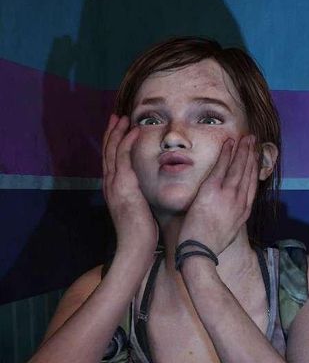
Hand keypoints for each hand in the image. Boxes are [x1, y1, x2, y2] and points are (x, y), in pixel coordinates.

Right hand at [102, 115, 156, 256]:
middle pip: (107, 152)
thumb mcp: (139, 210)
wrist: (135, 246)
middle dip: (111, 133)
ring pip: (112, 151)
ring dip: (118, 132)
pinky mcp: (123, 186)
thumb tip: (146, 191)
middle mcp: (110, 184)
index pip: (112, 161)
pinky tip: (134, 131)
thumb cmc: (141, 233)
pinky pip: (123, 158)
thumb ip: (139, 197)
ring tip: (123, 118)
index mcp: (114, 189)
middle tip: (116, 116)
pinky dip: (127, 142)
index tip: (120, 130)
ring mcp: (114, 184)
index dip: (114, 143)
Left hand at [178, 136, 257, 254]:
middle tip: (254, 141)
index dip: (254, 169)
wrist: (200, 252)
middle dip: (252, 155)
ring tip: (246, 138)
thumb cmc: (209, 245)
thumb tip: (231, 212)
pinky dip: (227, 154)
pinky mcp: (213, 191)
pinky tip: (230, 143)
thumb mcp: (228, 232)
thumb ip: (232, 218)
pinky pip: (222, 167)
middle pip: (249, 173)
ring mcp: (228, 196)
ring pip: (239, 167)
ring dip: (243, 150)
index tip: (255, 158)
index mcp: (244, 211)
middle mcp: (240, 201)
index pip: (252, 185)